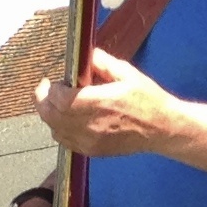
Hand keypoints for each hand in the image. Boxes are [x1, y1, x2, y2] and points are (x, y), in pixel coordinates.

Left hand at [38, 49, 181, 162]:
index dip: (50, 90)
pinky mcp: (93, 151)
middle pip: (51, 116)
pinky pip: (65, 142)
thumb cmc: (148, 100)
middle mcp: (92, 125)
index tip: (54, 81)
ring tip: (60, 104)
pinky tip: (69, 119)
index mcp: (100, 103)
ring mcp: (91, 141)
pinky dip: (60, 129)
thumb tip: (85, 55)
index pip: (60, 99)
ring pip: (55, 129)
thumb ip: (103, 62)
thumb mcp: (128, 74)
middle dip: (43, 101)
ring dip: (51, 115)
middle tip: (47, 89)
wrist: (163, 129)